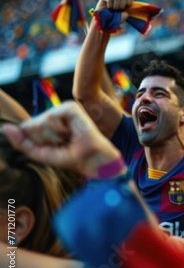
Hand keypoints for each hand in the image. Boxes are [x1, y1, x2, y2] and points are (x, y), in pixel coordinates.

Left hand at [2, 101, 122, 177]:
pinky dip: (58, 129)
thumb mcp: (40, 152)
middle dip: (44, 139)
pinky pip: (50, 116)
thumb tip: (5, 128)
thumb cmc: (71, 158)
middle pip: (31, 125)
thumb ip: (21, 142)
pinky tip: (70, 131)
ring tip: (68, 138)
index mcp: (50, 124)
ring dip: (52, 136)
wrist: (91, 160)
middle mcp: (57, 114)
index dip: (36, 141)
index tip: (56, 147)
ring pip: (40, 121)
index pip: (27, 128)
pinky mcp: (70, 107)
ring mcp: (64, 110)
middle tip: (63, 143)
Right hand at [95, 0, 134, 22]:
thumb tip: (129, 2)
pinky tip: (108, 8)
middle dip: (121, 6)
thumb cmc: (115, 18)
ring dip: (115, 6)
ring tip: (112, 10)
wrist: (105, 22)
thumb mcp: (124, 15)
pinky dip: (110, 6)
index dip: (130, 2)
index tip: (126, 8)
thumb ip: (128, 9)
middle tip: (117, 10)